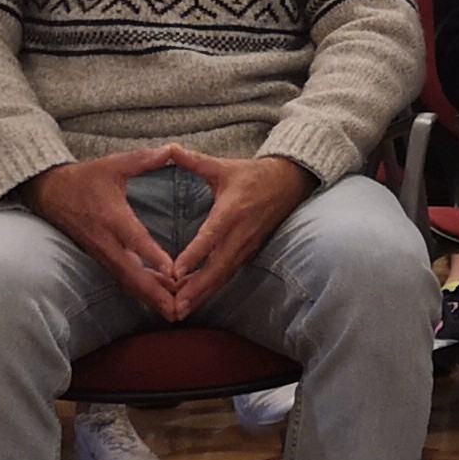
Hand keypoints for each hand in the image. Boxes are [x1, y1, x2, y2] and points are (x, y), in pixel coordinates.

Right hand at [20, 147, 186, 316]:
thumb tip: (173, 149)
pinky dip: (140, 290)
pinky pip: (122, 278)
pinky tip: (159, 298)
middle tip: (177, 308)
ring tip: (173, 311)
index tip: (173, 273)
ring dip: (149, 296)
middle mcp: (106, 240)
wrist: (50, 193)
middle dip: (154, 293)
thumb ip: (144, 159)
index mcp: (111, 216)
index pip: (135, 240)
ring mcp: (102, 252)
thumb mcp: (114, 165)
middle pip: (131, 273)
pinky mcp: (101, 258)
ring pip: (127, 281)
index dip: (153, 257)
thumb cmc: (85, 178)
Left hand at [151, 147, 313, 319]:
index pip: (210, 237)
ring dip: (202, 294)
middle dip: (196, 289)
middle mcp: (240, 233)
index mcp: (231, 211)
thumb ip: (194, 161)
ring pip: (223, 276)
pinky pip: (228, 274)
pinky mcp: (249, 253)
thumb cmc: (252, 175)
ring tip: (180, 310)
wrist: (288, 183)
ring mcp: (246, 246)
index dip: (194, 255)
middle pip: (217, 267)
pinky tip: (194, 299)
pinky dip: (211, 288)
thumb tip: (169, 148)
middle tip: (175, 307)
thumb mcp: (223, 166)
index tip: (175, 272)